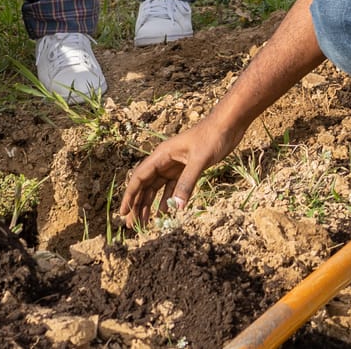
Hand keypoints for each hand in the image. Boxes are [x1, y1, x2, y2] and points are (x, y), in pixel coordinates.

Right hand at [118, 117, 237, 225]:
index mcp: (161, 155)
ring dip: (150, 205)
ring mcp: (174, 165)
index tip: (123, 213)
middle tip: (133, 226)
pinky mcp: (186, 169)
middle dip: (137, 205)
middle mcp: (164, 161)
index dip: (130, 196)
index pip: (139, 178)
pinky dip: (167, 200)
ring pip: (157, 188)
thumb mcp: (199, 160)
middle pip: (145, 185)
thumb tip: (176, 208)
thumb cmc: (212, 137)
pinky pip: (172, 188)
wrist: (227, 125)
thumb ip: (187, 182)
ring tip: (145, 223)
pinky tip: (164, 214)